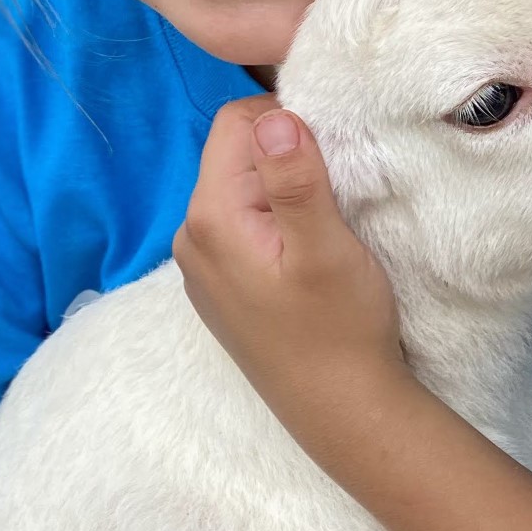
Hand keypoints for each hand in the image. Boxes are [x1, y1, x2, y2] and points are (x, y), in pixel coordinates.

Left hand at [174, 97, 405, 439]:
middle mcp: (190, 237)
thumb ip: (295, 180)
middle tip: (335, 190)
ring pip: (239, 188)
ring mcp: (201, 265)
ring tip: (323, 223)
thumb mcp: (326, 248)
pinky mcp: (220, 286)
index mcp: (210, 218)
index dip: (287, 121)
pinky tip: (305, 254)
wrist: (341, 411)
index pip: (236, 123)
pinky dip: (272, 221)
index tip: (332, 154)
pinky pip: (240, 225)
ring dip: (280, 189)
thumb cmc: (340, 329)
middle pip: (234, 155)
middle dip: (284, 156)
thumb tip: (274, 119)